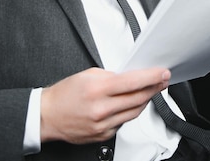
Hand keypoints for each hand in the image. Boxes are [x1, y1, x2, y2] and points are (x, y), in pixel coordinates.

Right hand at [40, 67, 170, 143]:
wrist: (47, 116)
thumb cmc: (64, 95)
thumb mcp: (87, 75)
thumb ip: (111, 76)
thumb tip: (130, 78)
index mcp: (97, 89)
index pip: (133, 82)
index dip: (152, 77)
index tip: (162, 73)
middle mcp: (101, 109)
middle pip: (138, 98)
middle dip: (154, 88)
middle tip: (162, 80)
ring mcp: (103, 125)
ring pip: (134, 112)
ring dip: (145, 100)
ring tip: (150, 91)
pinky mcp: (103, 136)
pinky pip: (123, 122)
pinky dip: (129, 112)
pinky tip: (130, 105)